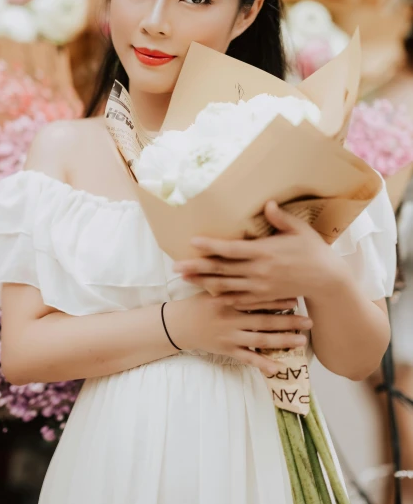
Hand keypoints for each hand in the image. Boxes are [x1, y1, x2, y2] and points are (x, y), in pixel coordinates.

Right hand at [165, 291, 311, 376]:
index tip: (296, 296)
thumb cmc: (198, 302)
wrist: (178, 324)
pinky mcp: (227, 350)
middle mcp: (231, 317)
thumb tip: (246, 258)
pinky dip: (262, 363)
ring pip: (260, 340)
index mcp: (228, 299)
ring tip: (302, 340)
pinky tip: (278, 368)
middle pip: (265, 320)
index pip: (257, 298)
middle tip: (308, 320)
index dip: (277, 298)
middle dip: (288, 320)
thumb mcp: (210, 285)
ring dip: (282, 340)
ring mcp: (229, 335)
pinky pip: (247, 358)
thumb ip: (230, 277)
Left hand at [173, 200, 350, 305]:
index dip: (210, 246)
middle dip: (197, 268)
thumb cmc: (314, 251)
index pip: (231, 249)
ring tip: (185, 280)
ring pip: (226, 286)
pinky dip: (222, 297)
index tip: (192, 242)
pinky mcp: (264, 298)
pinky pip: (239, 299)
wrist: (328, 281)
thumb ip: (281, 218)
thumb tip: (267, 203)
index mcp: (265, 252)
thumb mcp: (300, 230)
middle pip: (221, 270)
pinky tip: (209, 295)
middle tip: (175, 267)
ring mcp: (260, 288)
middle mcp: (259, 272)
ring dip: (204, 283)